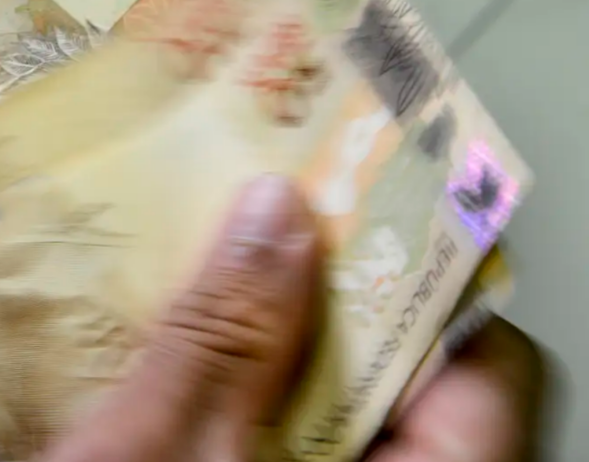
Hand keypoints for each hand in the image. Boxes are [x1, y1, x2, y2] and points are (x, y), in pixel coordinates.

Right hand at [37, 175, 544, 461]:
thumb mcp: (161, 454)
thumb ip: (226, 336)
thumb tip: (276, 211)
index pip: (482, 367)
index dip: (429, 276)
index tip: (358, 208)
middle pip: (401, 374)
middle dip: (332, 292)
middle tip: (267, 225)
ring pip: (334, 400)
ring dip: (277, 333)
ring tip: (217, 269)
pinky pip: (286, 430)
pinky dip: (244, 380)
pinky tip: (185, 346)